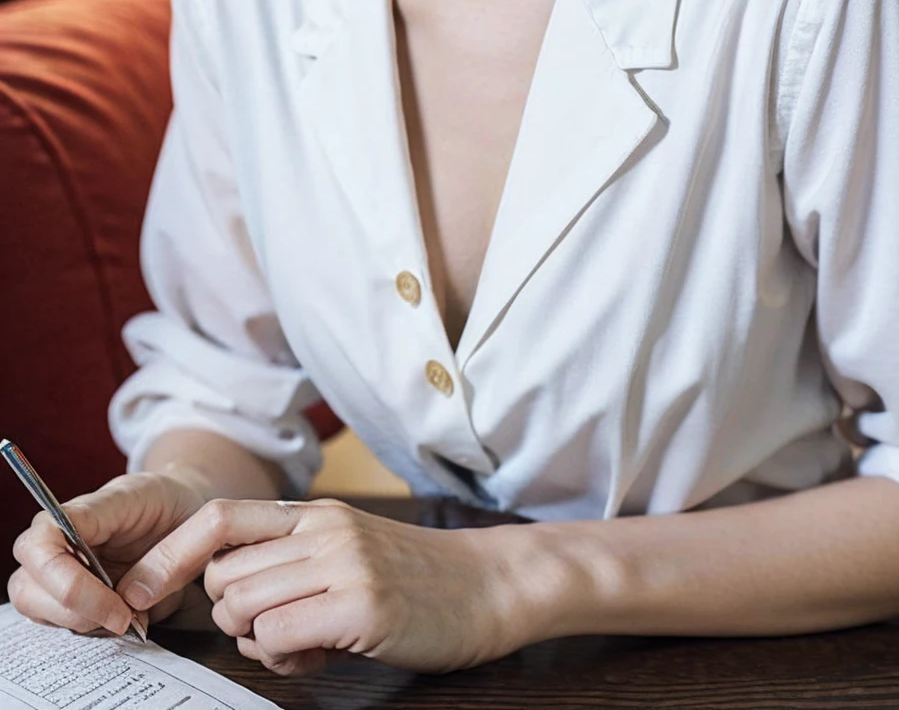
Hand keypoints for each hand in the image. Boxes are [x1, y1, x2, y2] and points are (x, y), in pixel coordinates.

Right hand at [8, 472, 210, 635]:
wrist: (184, 511)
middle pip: (27, 583)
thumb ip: (167, 557)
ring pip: (32, 603)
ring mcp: (60, 563)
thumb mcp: (192, 518)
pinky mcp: (65, 589)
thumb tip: (130, 601)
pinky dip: (84, 628)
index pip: (45, 540)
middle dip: (73, 612)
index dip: (68, 582)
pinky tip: (117, 620)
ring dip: (76, 622)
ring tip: (123, 618)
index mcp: (92, 508)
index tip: (117, 604)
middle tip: (123, 619)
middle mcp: (63, 535)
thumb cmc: (182, 509)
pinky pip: (52, 617)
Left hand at [115, 498, 529, 675]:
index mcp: (316, 513)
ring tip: (302, 643)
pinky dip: (283, 655)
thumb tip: (231, 604)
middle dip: (229, 616)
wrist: (490, 585)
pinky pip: (276, 635)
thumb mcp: (349, 553)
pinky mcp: (360, 603)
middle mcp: (324, 528)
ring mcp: (342, 562)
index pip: (219, 517)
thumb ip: (291, 567)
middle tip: (274, 632)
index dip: (169, 555)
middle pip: (222, 573)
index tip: (137, 592)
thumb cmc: (418, 580)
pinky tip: (321, 652)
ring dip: (256, 639)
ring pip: (242, 605)